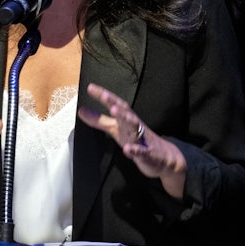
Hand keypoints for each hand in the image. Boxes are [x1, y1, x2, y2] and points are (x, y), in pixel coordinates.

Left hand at [77, 83, 186, 198]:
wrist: (163, 158)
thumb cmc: (137, 140)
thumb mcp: (116, 129)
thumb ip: (99, 121)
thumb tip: (80, 110)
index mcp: (127, 119)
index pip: (116, 104)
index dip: (104, 96)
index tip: (91, 87)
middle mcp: (135, 126)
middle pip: (125, 111)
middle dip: (115, 103)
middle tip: (104, 95)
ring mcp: (142, 139)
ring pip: (135, 126)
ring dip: (125, 118)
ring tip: (115, 111)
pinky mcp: (148, 155)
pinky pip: (142, 152)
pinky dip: (135, 150)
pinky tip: (127, 149)